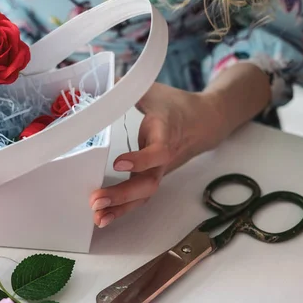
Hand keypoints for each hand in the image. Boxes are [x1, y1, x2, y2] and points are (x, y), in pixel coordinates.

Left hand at [89, 83, 224, 227]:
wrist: (206, 122)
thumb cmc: (176, 106)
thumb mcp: (154, 91)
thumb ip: (128, 88)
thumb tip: (101, 85)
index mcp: (166, 132)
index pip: (159, 151)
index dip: (141, 159)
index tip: (119, 162)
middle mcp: (164, 157)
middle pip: (148, 182)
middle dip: (122, 194)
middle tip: (96, 199)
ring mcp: (159, 170)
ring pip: (143, 195)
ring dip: (120, 208)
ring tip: (96, 216)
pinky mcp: (153, 177)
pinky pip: (139, 197)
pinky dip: (122, 209)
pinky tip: (102, 217)